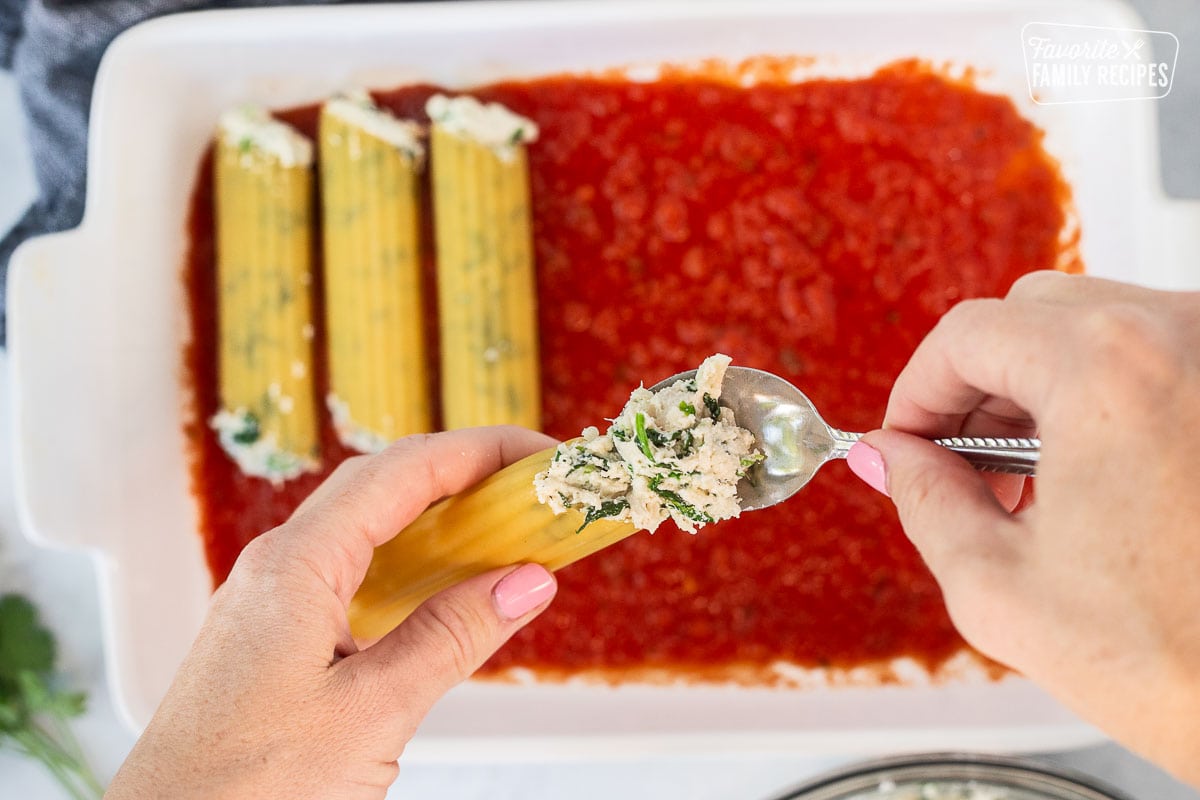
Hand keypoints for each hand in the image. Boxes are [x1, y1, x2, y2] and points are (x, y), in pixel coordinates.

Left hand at [107, 427, 558, 798]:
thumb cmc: (246, 789)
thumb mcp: (371, 713)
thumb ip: (452, 638)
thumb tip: (527, 580)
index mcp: (296, 564)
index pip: (403, 471)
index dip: (481, 451)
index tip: (543, 458)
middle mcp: (278, 566)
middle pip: (386, 486)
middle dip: (467, 475)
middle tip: (537, 491)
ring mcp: (272, 600)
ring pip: (368, 529)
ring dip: (441, 520)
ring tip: (507, 532)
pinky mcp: (274, 637)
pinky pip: (353, 572)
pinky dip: (411, 567)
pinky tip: (444, 591)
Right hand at [846, 272, 1199, 784]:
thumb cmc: (1179, 661)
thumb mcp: (999, 585)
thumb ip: (923, 499)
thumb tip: (891, 456)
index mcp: (1108, 372)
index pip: (969, 334)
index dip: (918, 389)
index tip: (906, 438)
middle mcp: (1182, 338)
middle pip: (1032, 315)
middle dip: (979, 387)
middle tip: (960, 466)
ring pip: (1097, 331)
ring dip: (1041, 391)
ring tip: (1030, 484)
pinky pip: (1156, 358)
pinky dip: (1105, 398)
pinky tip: (1094, 477)